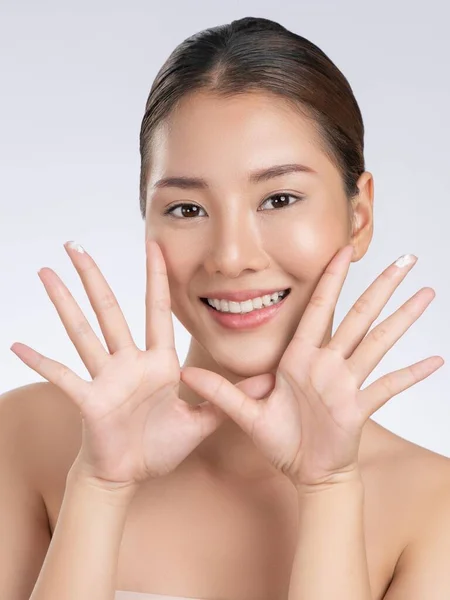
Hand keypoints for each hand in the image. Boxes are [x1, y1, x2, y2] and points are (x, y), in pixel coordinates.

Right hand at [10, 239, 274, 489]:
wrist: (131, 474)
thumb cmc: (161, 445)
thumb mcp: (202, 421)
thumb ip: (227, 398)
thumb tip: (267, 382)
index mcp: (158, 362)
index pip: (156, 310)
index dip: (156, 278)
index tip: (153, 245)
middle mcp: (129, 362)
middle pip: (110, 309)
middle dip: (94, 276)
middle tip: (75, 244)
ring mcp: (106, 378)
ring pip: (83, 331)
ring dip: (64, 303)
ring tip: (45, 273)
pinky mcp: (89, 399)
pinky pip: (63, 376)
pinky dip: (41, 362)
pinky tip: (17, 345)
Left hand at [180, 245, 443, 489]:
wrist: (304, 473)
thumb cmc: (281, 441)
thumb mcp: (247, 414)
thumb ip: (220, 392)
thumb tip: (185, 375)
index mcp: (300, 358)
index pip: (318, 308)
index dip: (330, 279)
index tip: (342, 250)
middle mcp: (327, 364)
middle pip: (358, 316)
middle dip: (380, 287)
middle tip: (405, 259)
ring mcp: (347, 383)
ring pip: (378, 342)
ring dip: (402, 318)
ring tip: (427, 294)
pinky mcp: (360, 407)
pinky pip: (388, 386)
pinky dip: (411, 373)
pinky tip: (435, 359)